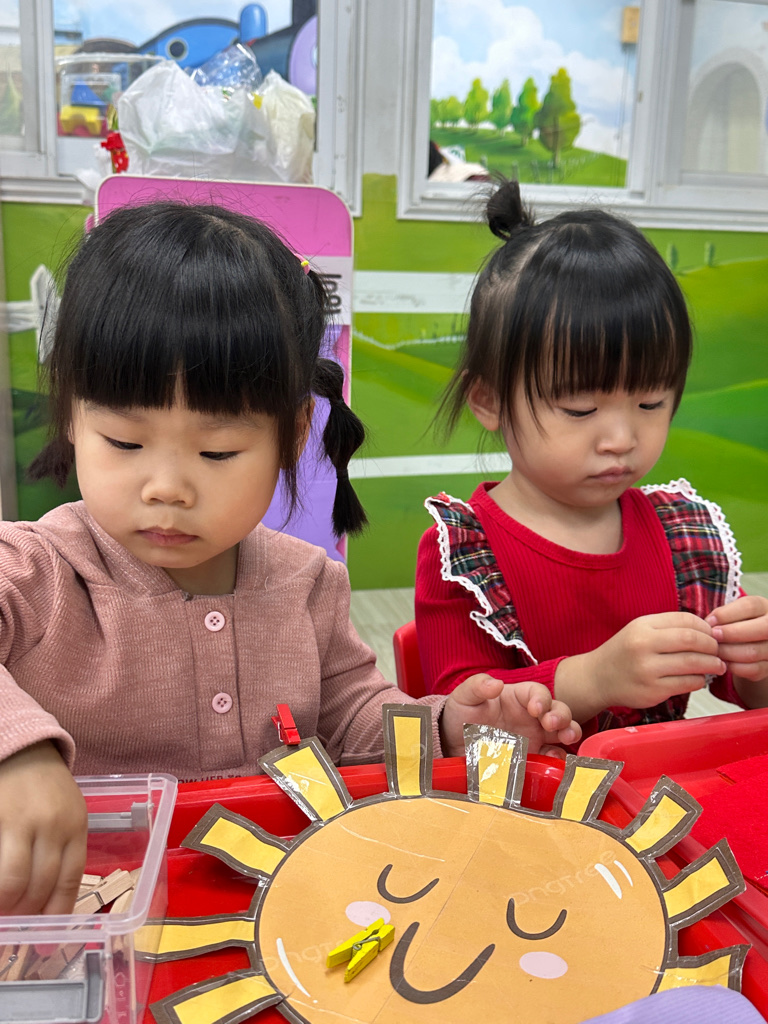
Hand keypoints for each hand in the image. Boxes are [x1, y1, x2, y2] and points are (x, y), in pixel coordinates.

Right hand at [0, 741, 87, 915]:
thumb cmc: (44, 786)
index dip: (56, 915)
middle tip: (15, 927)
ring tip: (4, 909)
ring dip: (7, 904)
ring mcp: (22, 821)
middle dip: (26, 914)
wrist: (22, 747)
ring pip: (13, 882)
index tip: (47, 940)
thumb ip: (62, 847)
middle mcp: (53, 824)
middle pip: (41, 886)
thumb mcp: (66, 811)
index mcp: (76, 825)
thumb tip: (50, 899)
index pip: (69, 880)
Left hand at [440, 675, 580, 757]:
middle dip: (561, 716)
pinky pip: (551, 757)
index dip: (541, 698)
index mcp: (518, 698)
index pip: (538, 692)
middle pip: (557, 710)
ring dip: (569, 732)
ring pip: (562, 732)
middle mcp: (531, 716)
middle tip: (552, 724)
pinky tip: (552, 760)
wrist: (453, 744)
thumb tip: (496, 683)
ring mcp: (535, 737)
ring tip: (566, 738)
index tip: (535, 708)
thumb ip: (477, 686)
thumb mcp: (465, 696)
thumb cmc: (462, 714)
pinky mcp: (532, 758)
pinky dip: (557, 758)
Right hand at [555, 612, 725, 721]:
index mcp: (642, 626)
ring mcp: (647, 669)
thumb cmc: (623, 653)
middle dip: (712, 646)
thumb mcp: (639, 630)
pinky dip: (699, 680)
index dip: (705, 627)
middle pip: (692, 640)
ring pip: (693, 663)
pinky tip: (698, 678)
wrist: (597, 678)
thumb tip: (707, 631)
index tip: (712, 634)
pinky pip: (687, 683)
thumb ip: (668, 628)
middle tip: (718, 651)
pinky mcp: (652, 691)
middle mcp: (643, 645)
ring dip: (711, 664)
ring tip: (716, 665)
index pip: (685, 620)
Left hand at [707, 596, 767, 704]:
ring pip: (753, 652)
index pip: (750, 606)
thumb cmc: (735, 625)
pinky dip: (733, 666)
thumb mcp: (732, 615)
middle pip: (761, 629)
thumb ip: (723, 615)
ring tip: (713, 650)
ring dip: (728, 652)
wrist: (749, 645)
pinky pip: (752, 669)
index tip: (710, 621)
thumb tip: (709, 623)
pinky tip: (722, 662)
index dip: (727, 614)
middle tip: (713, 636)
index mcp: (764, 607)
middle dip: (732, 633)